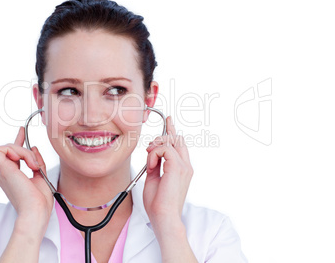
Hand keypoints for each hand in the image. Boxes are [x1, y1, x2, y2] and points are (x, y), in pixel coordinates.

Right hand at [0, 127, 53, 235]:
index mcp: (13, 176)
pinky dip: (17, 151)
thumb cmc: (40, 202)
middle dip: (24, 148)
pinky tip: (27, 162)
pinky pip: (2, 149)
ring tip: (34, 166)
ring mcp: (4, 172)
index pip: (12, 154)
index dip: (18, 140)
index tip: (22, 131)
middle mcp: (6, 173)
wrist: (36, 212)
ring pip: (8, 147)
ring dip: (24, 152)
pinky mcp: (4, 171)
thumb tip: (33, 148)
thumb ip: (37, 161)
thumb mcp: (41, 176)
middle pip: (11, 148)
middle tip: (36, 164)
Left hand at [143, 116, 192, 231]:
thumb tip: (152, 153)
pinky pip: (164, 149)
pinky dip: (153, 154)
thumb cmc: (158, 203)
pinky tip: (151, 166)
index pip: (179, 144)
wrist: (163, 217)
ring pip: (169, 141)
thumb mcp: (154, 178)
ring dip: (154, 148)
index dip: (173, 130)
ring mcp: (184, 166)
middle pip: (176, 138)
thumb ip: (155, 164)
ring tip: (149, 162)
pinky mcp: (177, 167)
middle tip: (149, 149)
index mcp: (182, 168)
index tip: (169, 119)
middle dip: (161, 137)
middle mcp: (186, 165)